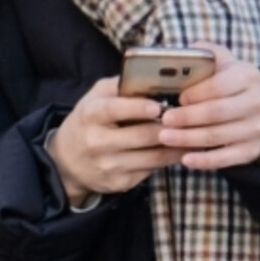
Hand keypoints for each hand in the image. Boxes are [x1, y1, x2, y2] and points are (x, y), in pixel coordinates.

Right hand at [46, 77, 185, 206]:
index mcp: (91, 115)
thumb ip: (120, 86)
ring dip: (175, 146)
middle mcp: (97, 142)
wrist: (66, 161)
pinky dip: (167, 160)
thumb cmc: (88, 121)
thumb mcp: (95, 97)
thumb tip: (153, 77)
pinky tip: (178, 150)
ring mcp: (109, 165)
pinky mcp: (120, 183)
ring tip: (193, 135)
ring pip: (152, 156)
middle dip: (168, 127)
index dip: (138, 108)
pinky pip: (151, 170)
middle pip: (141, 136)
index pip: (115, 110)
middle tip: (188, 119)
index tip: (158, 106)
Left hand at [158, 42, 259, 170]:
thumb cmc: (233, 82)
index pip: (218, 86)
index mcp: (248, 77)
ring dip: (187, 139)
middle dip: (186, 118)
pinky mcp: (252, 150)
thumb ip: (203, 53)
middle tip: (163, 119)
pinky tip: (185, 159)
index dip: (194, 94)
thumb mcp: (225, 62)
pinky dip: (204, 161)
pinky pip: (225, 159)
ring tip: (165, 137)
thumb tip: (176, 54)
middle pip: (215, 112)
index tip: (177, 98)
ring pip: (217, 136)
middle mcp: (257, 103)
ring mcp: (256, 129)